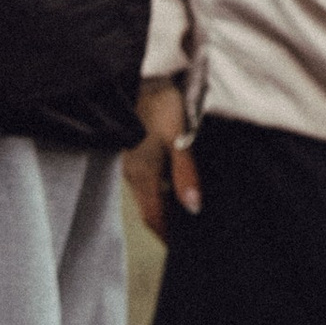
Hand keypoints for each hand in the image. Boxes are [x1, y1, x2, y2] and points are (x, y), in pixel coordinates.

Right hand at [123, 80, 201, 238]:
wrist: (138, 74)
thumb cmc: (161, 103)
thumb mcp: (179, 138)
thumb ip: (186, 173)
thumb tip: (192, 207)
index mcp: (142, 174)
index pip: (154, 217)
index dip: (168, 236)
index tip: (184, 250)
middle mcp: (133, 172)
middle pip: (152, 208)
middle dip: (169, 224)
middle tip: (192, 236)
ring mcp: (132, 161)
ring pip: (151, 192)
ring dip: (168, 204)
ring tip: (190, 212)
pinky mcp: (135, 149)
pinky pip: (149, 177)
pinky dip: (164, 187)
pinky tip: (179, 184)